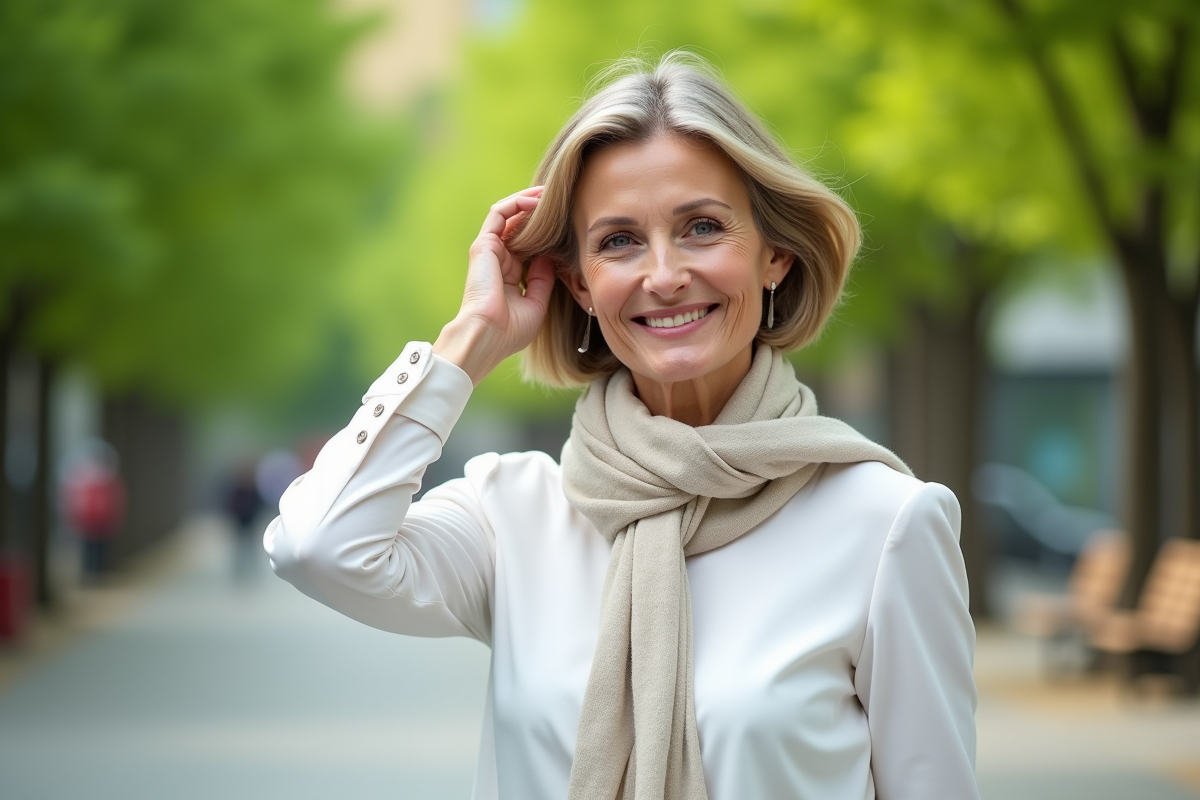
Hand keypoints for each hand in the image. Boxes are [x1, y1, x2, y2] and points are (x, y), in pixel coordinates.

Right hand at [434, 187, 555, 383]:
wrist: (487, 337)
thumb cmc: (510, 330)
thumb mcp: (536, 303)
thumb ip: (543, 278)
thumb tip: (550, 256)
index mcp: (509, 276)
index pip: (528, 245)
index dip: (546, 233)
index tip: (567, 224)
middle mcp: (498, 260)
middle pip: (519, 226)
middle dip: (539, 212)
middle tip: (562, 200)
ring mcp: (489, 251)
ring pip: (509, 215)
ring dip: (529, 201)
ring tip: (550, 193)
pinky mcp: (484, 244)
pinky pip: (499, 213)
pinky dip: (517, 203)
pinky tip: (537, 199)